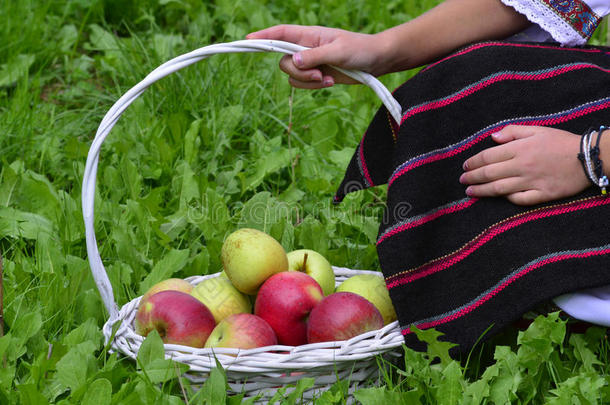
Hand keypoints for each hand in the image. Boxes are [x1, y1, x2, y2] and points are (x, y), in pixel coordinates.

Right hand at [246, 25, 390, 88]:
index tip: (247, 40)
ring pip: (292, 76)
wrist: (376, 61)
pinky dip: (313, 87)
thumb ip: (315, 56)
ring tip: (327, 78)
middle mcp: (306, 48)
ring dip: (308, 82)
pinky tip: (330, 82)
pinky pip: (303, 85)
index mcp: (309, 35)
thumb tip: (293, 60)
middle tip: (318, 75)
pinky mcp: (316, 75)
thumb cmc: (360, 49)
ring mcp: (310, 62)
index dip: (263, 36)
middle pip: (283, 61)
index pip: (280, 33)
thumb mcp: (339, 51)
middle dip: (298, 72)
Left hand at [459, 125, 589, 204]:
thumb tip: (492, 137)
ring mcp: (531, 182)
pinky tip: (498, 197)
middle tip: (462, 181)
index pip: (488, 157)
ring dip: (481, 191)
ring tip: (470, 192)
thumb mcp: (537, 130)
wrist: (589, 157)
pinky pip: (519, 199)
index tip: (465, 166)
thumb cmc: (561, 142)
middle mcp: (522, 166)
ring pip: (499, 189)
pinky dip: (507, 198)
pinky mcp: (542, 194)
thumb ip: (512, 132)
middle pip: (489, 174)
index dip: (473, 162)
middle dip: (472, 178)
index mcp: (520, 149)